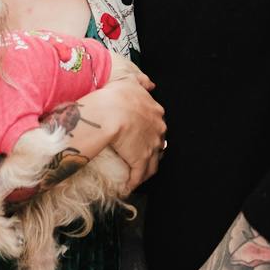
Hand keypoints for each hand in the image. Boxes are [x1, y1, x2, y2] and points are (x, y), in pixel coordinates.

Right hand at [87, 73, 165, 189]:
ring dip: (146, 170)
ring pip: (153, 163)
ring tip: (138, 175)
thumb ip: (142, 82)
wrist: (110, 112)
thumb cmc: (118, 96)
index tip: (144, 135)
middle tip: (141, 155)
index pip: (158, 125)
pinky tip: (128, 188)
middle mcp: (158, 131)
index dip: (151, 131)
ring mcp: (151, 147)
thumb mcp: (130, 82)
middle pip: (159, 145)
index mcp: (156, 113)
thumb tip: (150, 84)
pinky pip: (139, 176)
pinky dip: (134, 183)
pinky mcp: (140, 161)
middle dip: (152, 151)